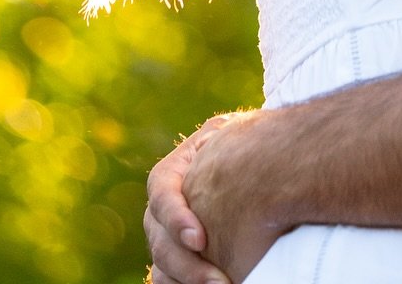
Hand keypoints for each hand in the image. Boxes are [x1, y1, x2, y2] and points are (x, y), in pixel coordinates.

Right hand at [147, 111, 277, 283]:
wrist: (242, 166)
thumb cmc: (238, 145)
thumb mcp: (229, 133)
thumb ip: (221, 137)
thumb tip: (222, 143)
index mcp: (167, 176)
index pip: (162, 197)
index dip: (177, 220)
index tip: (201, 240)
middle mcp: (159, 211)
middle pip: (161, 243)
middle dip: (188, 266)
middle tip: (219, 281)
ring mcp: (164, 238)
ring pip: (162, 268)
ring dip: (188, 281)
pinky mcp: (173, 261)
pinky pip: (169, 281)